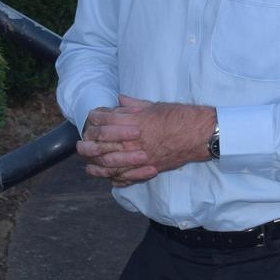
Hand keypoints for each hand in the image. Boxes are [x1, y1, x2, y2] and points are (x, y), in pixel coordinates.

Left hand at [77, 95, 214, 186]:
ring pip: (111, 164)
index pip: (105, 121)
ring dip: (97, 165)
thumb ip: (134, 105)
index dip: (94, 120)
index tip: (90, 121)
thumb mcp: (154, 106)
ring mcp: (141, 157)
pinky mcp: (150, 168)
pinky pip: (129, 176)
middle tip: (80, 145)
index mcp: (134, 122)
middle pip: (102, 144)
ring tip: (89, 166)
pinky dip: (117, 178)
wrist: (199, 133)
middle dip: (89, 144)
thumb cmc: (179, 116)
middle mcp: (134, 141)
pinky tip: (110, 178)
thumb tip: (120, 100)